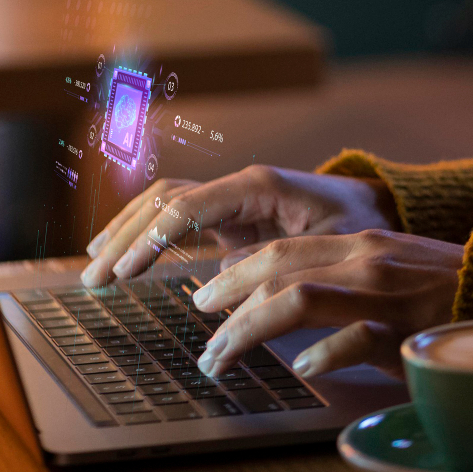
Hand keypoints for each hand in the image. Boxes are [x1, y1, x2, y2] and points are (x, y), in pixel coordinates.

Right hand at [81, 165, 399, 286]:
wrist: (379, 209)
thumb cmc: (362, 225)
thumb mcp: (330, 247)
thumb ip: (276, 262)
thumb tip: (220, 285)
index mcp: (258, 186)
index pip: (186, 207)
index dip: (149, 240)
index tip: (124, 272)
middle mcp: (237, 186)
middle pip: (164, 201)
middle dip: (125, 237)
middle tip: (94, 277)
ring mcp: (232, 200)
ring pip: (163, 204)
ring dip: (127, 232)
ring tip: (94, 265)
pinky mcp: (232, 218)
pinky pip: (177, 219)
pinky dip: (147, 234)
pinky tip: (125, 256)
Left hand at [192, 229, 463, 378]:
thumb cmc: (446, 291)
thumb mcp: (389, 269)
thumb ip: (338, 275)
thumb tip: (281, 292)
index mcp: (359, 245)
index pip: (279, 249)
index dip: (232, 273)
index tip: (204, 298)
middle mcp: (366, 260)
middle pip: (276, 269)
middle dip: (225, 300)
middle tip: (200, 335)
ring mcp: (388, 293)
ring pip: (300, 298)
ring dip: (249, 329)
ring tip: (222, 358)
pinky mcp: (412, 330)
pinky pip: (360, 337)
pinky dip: (326, 351)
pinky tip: (304, 367)